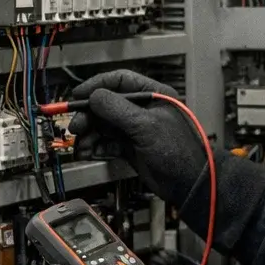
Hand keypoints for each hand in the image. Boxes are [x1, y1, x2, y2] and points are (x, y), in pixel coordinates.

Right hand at [68, 70, 206, 207]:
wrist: (188, 184)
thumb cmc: (177, 150)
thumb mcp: (145, 125)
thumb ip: (117, 109)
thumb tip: (93, 96)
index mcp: (152, 95)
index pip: (119, 81)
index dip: (97, 86)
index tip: (78, 95)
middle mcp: (142, 109)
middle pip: (107, 105)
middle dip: (89, 116)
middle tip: (76, 127)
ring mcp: (135, 129)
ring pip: (104, 125)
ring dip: (90, 134)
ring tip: (81, 146)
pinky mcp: (130, 147)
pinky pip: (107, 143)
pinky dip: (96, 147)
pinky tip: (89, 152)